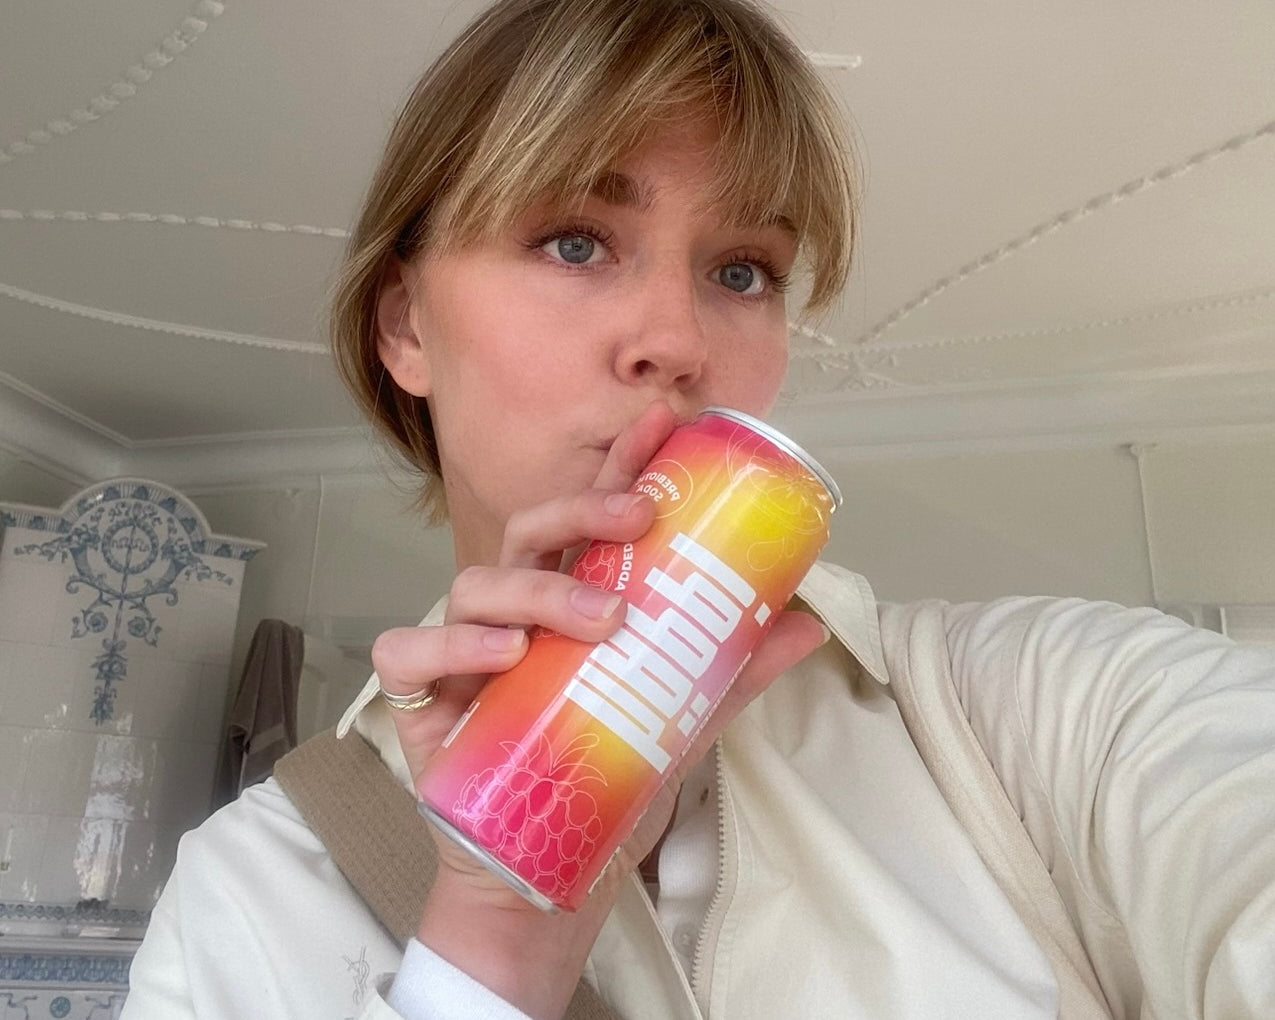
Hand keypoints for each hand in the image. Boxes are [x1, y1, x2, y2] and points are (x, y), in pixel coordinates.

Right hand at [371, 401, 826, 1017]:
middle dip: (582, 508)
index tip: (665, 424)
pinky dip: (451, 646)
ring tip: (598, 619)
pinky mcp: (420, 702)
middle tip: (639, 518)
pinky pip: (410, 654)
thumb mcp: (676, 724)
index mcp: (568, 604)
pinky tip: (502, 657)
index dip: (619, 466)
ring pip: (474, 583)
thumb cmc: (600, 788)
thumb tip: (806, 622)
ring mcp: (465, 655)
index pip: (590, 520)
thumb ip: (731, 674)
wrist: (539, 881)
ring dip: (536, 587)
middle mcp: (514, 615)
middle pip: (530, 530)